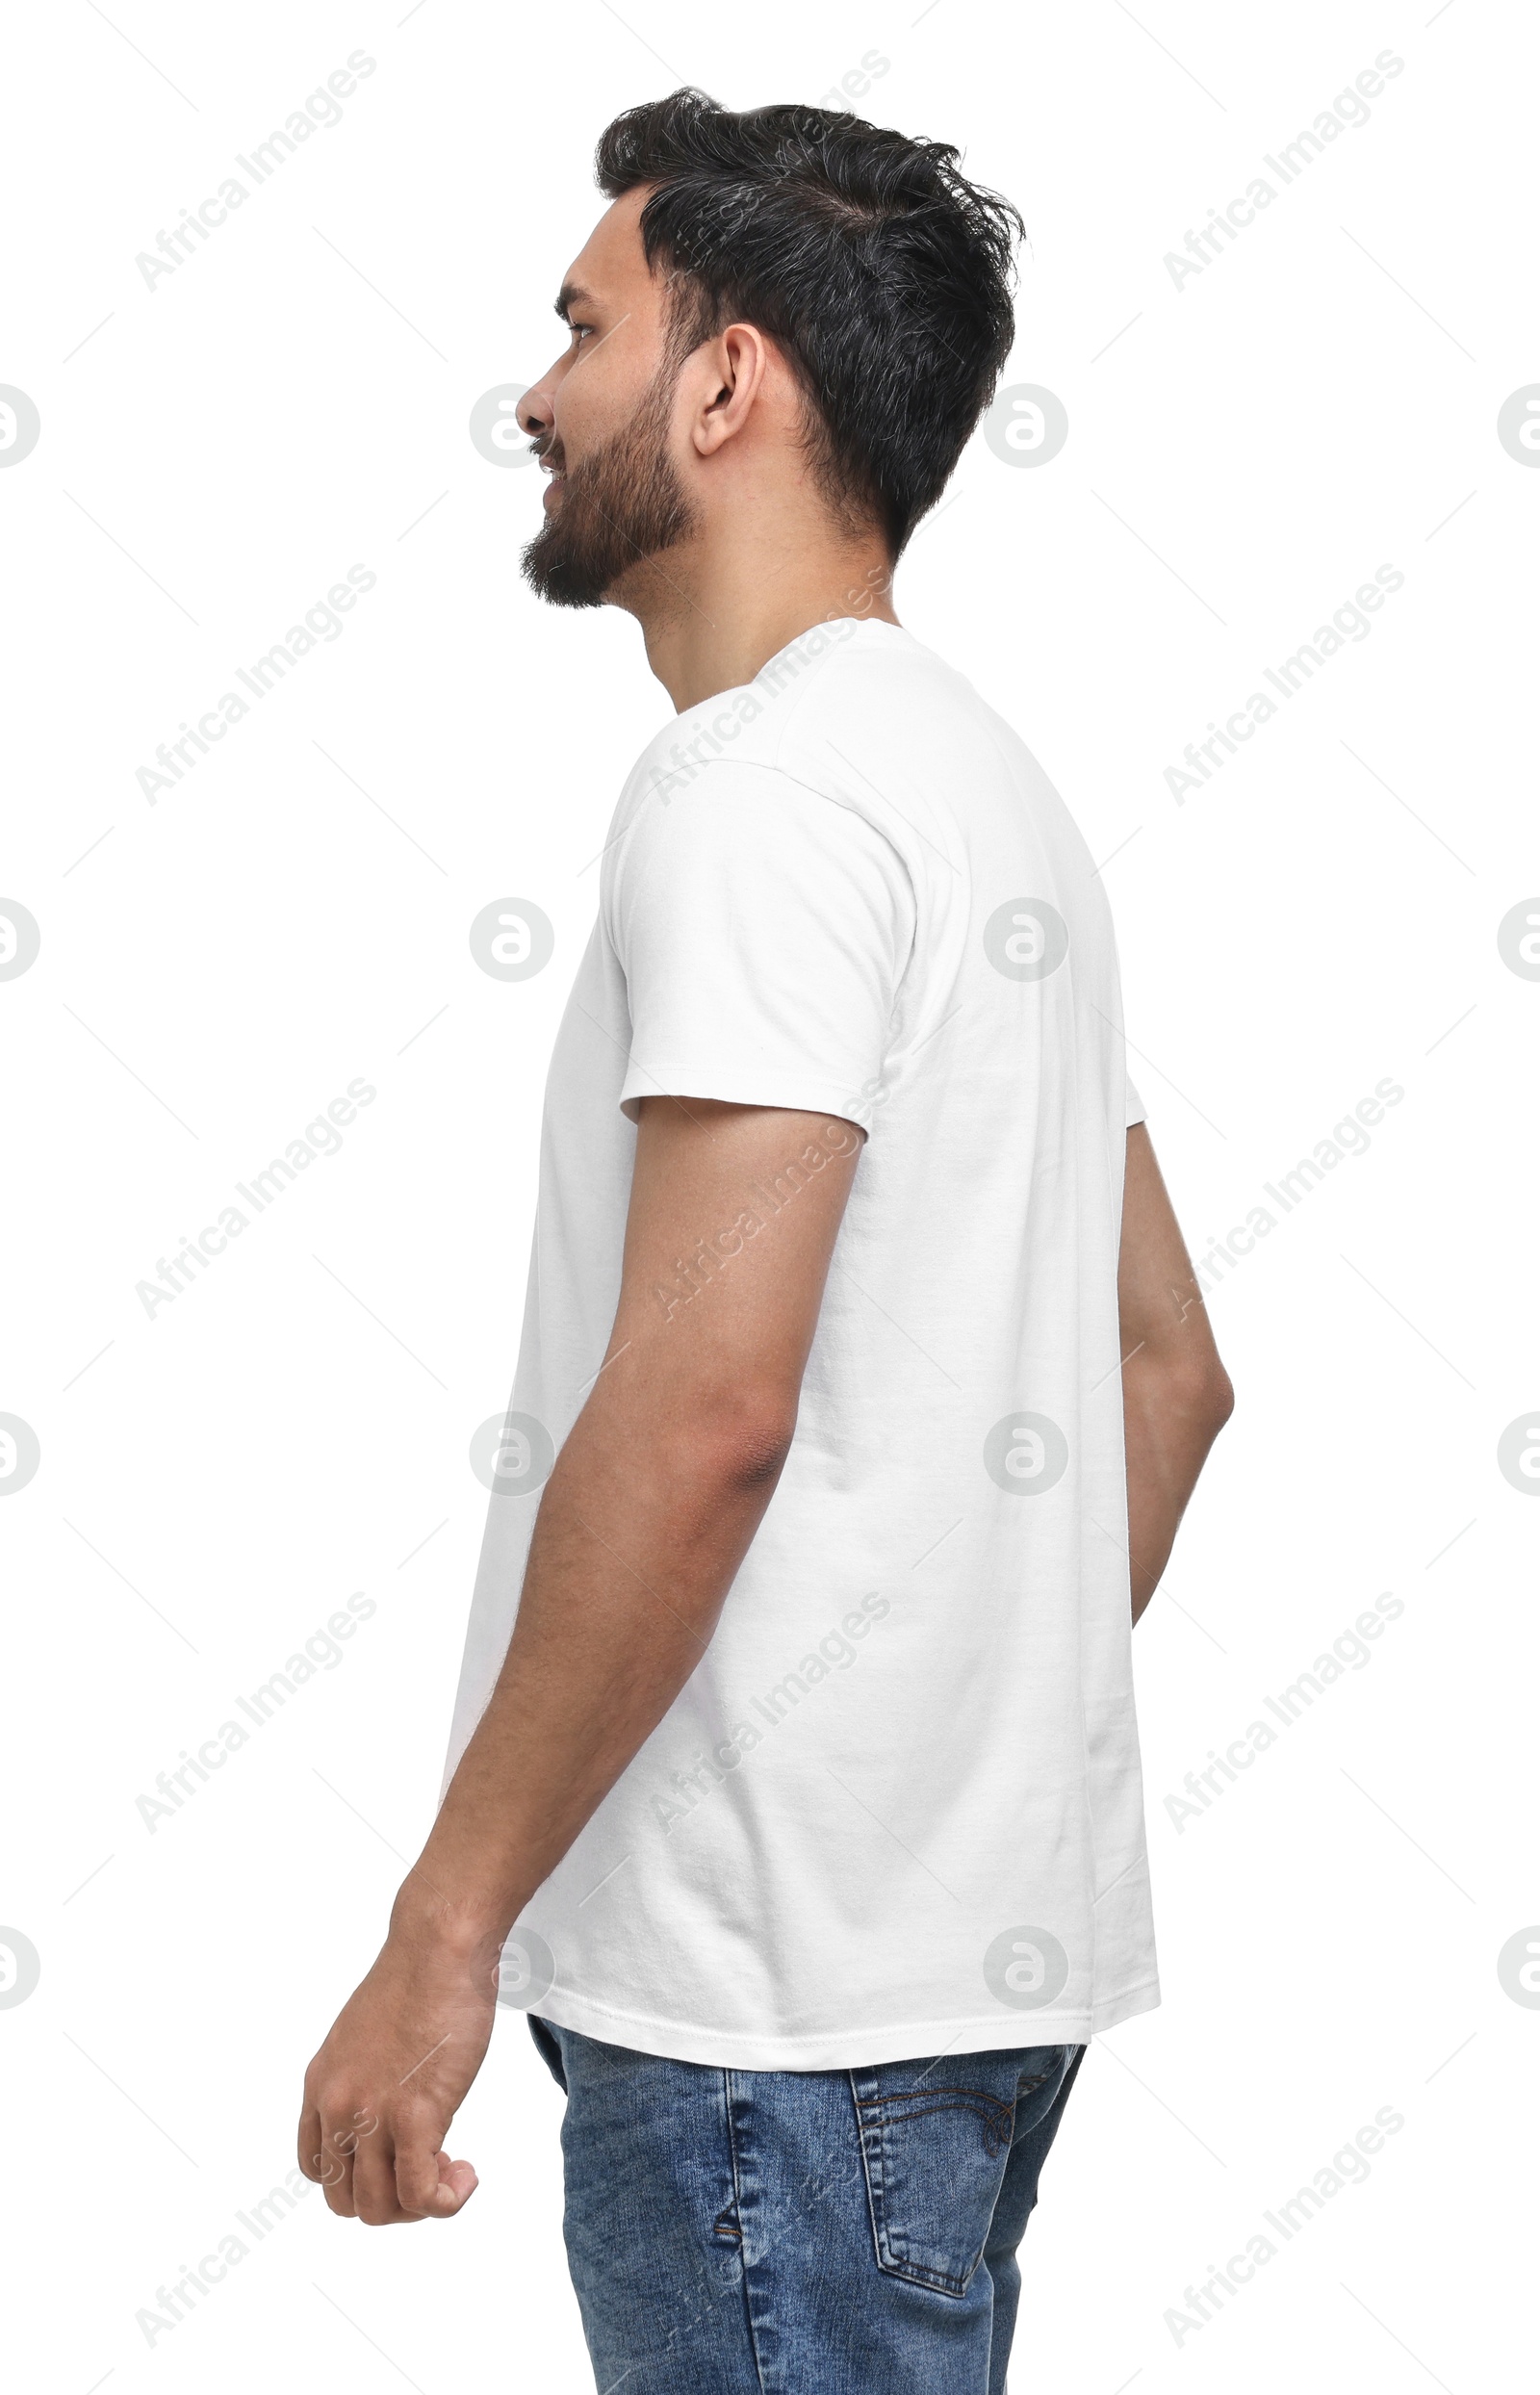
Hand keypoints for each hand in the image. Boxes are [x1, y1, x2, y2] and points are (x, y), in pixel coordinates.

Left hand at [298, 1892, 499, 2223]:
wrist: (438, 1948)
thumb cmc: (419, 1979)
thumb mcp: (367, 2036)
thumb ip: (366, 2078)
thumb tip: (392, 2106)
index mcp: (321, 2086)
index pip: (319, 2169)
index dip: (362, 2178)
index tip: (400, 2157)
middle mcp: (336, 2107)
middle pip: (346, 2200)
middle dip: (393, 2201)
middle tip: (433, 2169)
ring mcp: (371, 2114)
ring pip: (380, 2208)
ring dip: (421, 2206)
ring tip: (454, 2173)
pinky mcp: (414, 2116)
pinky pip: (419, 2193)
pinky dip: (445, 2201)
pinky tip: (466, 2177)